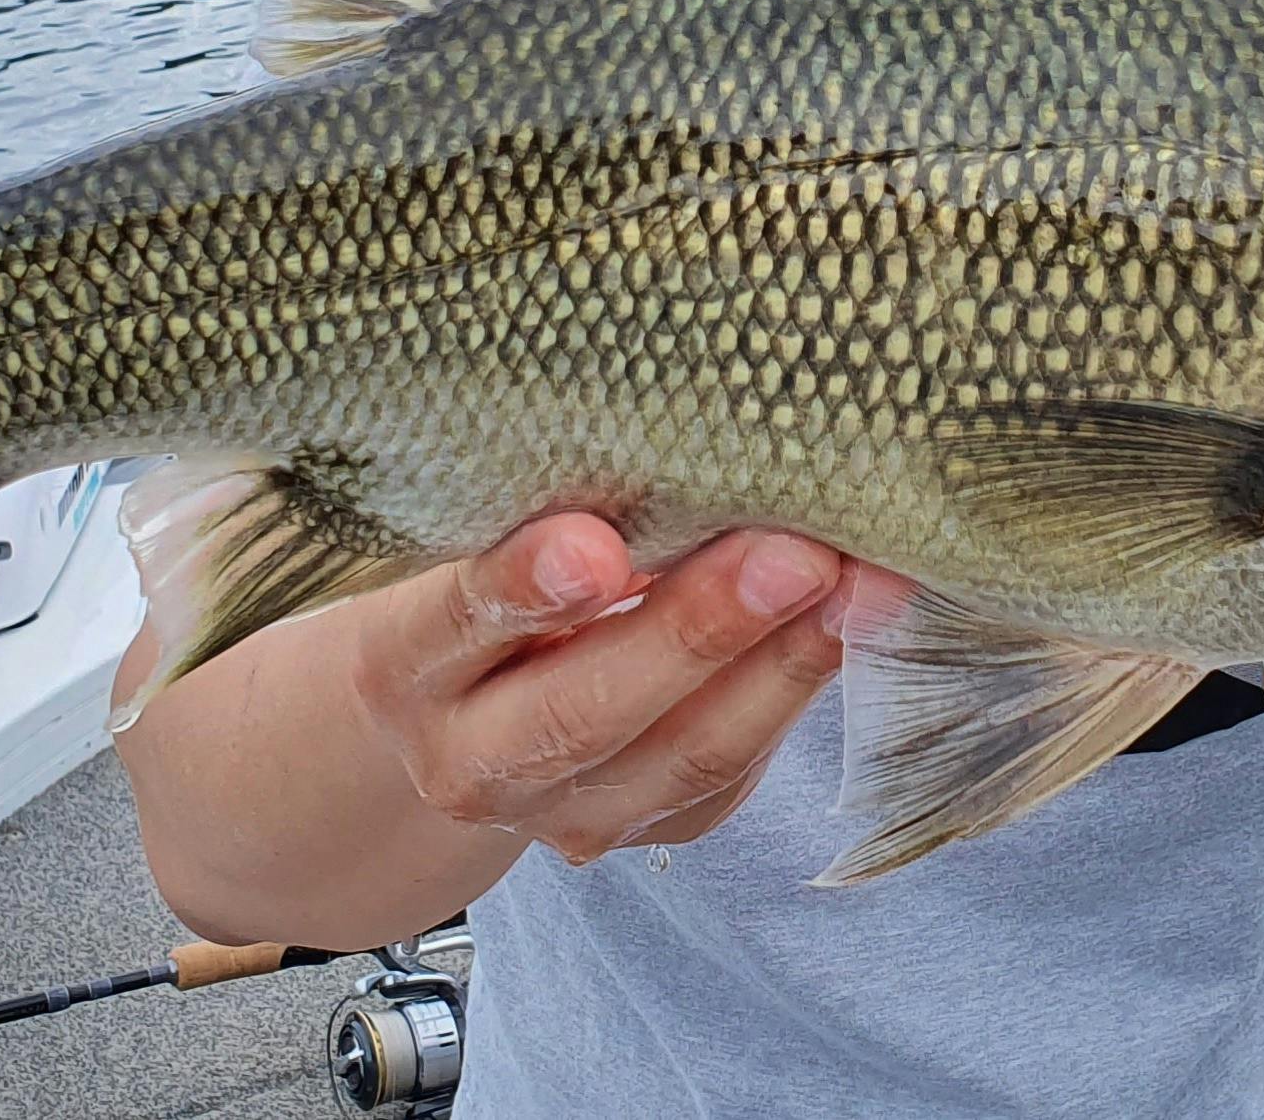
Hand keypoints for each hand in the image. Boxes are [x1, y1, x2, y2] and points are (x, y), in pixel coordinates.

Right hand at [345, 514, 851, 865]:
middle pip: (582, 711)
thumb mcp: (474, 532)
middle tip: (791, 556)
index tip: (596, 546)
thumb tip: (677, 434)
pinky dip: (799, 689)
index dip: (526, 588)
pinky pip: (733, 774)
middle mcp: (469, 761)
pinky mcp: (651, 829)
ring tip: (858, 586)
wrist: (458, 714)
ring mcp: (564, 813)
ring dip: (783, 667)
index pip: (456, 621)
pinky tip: (859, 619)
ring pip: (681, 759)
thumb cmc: (481, 575)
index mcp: (403, 665)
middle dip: (698, 631)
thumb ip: (541, 504)